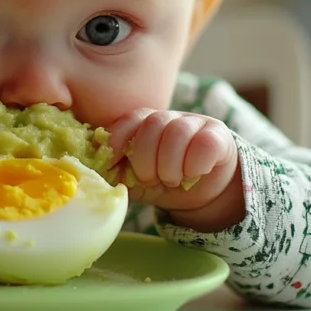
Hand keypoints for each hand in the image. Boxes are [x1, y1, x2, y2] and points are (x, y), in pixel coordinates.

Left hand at [107, 109, 244, 230]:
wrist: (201, 193)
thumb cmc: (163, 182)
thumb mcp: (135, 181)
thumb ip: (114, 174)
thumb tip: (93, 172)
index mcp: (144, 123)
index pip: (128, 120)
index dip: (118, 141)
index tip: (114, 163)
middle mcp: (168, 117)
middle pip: (152, 125)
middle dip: (146, 160)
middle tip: (151, 179)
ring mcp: (195, 122)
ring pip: (177, 132)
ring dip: (170, 165)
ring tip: (172, 180)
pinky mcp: (218, 135)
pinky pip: (204, 143)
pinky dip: (194, 165)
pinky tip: (193, 174)